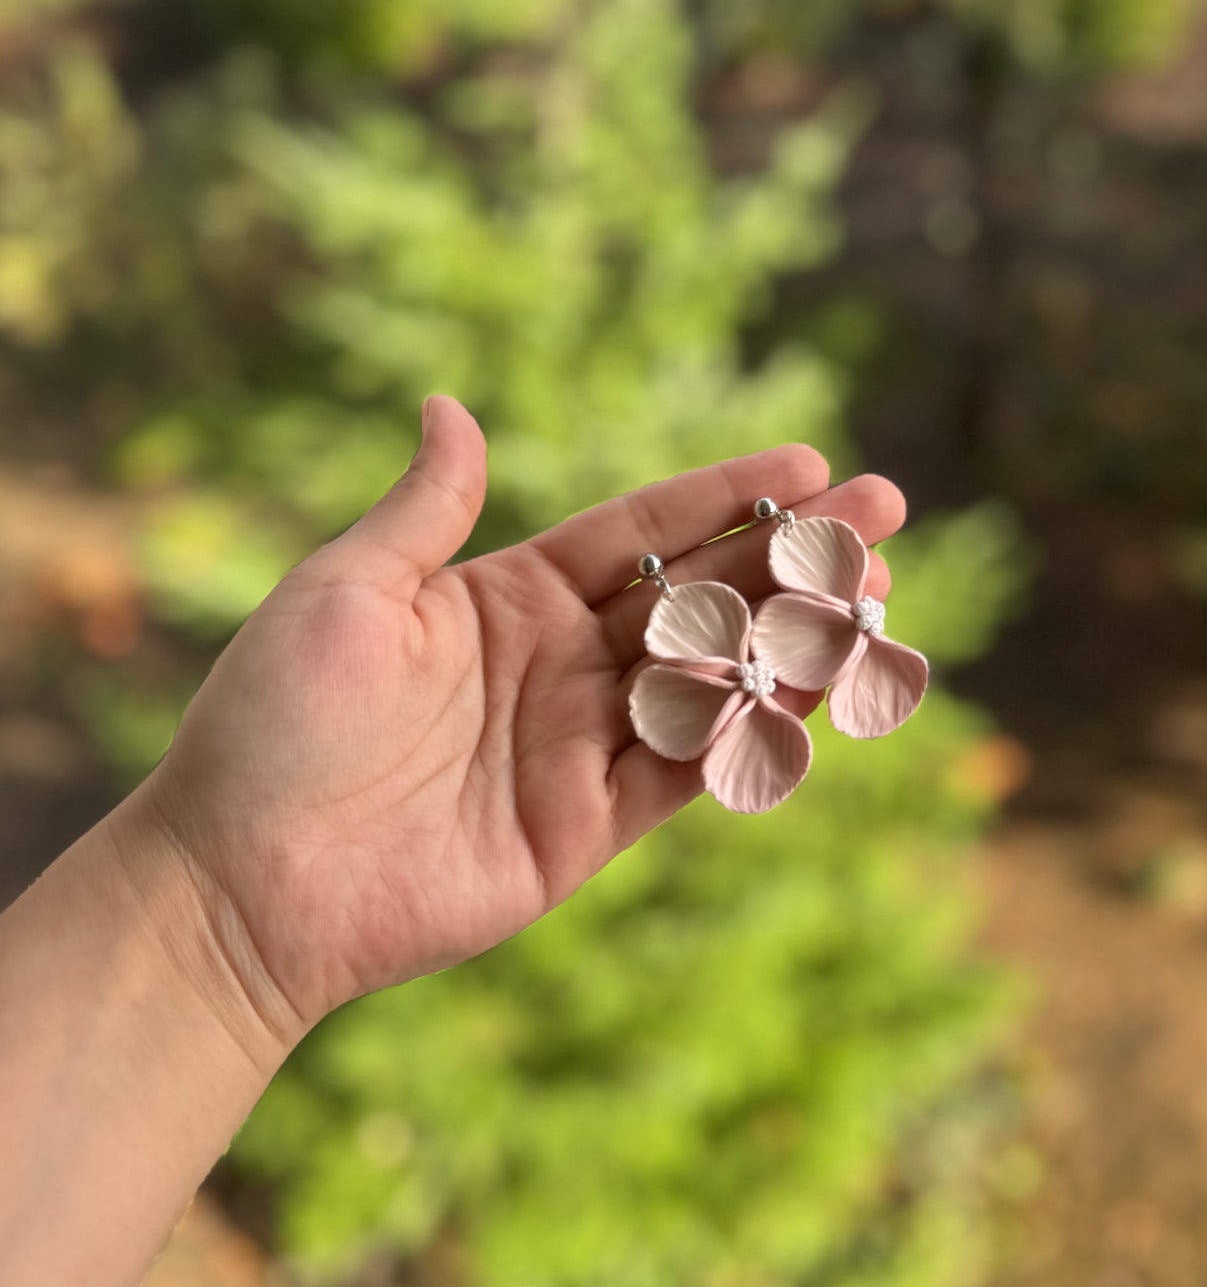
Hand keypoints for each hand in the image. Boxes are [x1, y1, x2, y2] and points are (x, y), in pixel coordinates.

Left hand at [126, 397, 903, 1060]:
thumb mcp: (344, 592)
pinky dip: (751, 736)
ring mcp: (580, 746)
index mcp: (509, 597)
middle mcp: (561, 664)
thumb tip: (449, 407)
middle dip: (791, 558)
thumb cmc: (274, 722)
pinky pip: (686, 772)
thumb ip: (424, 510)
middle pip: (701, 598)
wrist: (244, 879)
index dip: (725, 496)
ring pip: (712, 682)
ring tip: (873, 599)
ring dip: (793, 642)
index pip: (643, 532)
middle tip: (881, 518)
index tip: (808, 464)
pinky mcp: (588, 826)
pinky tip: (815, 694)